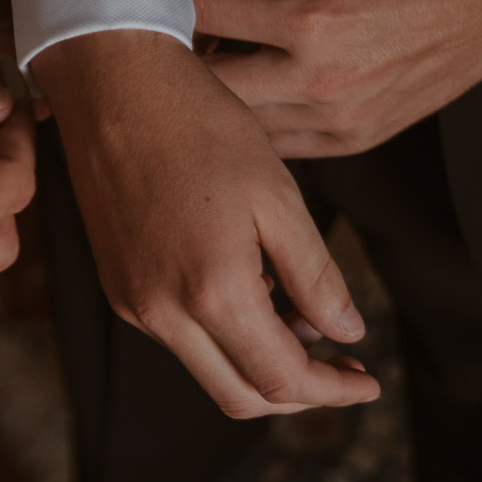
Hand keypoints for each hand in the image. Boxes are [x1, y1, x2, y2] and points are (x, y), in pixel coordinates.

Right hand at [33, 30, 378, 418]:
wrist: (113, 85)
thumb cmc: (200, 125)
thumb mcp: (278, 196)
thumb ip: (315, 276)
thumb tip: (345, 333)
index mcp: (210, 290)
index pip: (281, 380)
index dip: (333, 391)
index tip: (367, 381)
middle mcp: (162, 312)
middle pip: (240, 397)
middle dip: (299, 393)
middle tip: (344, 367)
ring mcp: (133, 303)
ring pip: (208, 371)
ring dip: (261, 363)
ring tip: (304, 318)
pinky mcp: (119, 286)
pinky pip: (179, 338)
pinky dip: (224, 335)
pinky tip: (253, 290)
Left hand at [187, 0, 481, 157]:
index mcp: (308, 13)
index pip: (200, 9)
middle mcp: (318, 76)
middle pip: (203, 81)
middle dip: (172, 58)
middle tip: (155, 36)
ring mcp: (335, 118)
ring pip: (234, 121)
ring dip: (207, 96)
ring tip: (196, 66)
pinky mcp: (349, 142)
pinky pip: (273, 143)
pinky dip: (249, 119)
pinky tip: (243, 94)